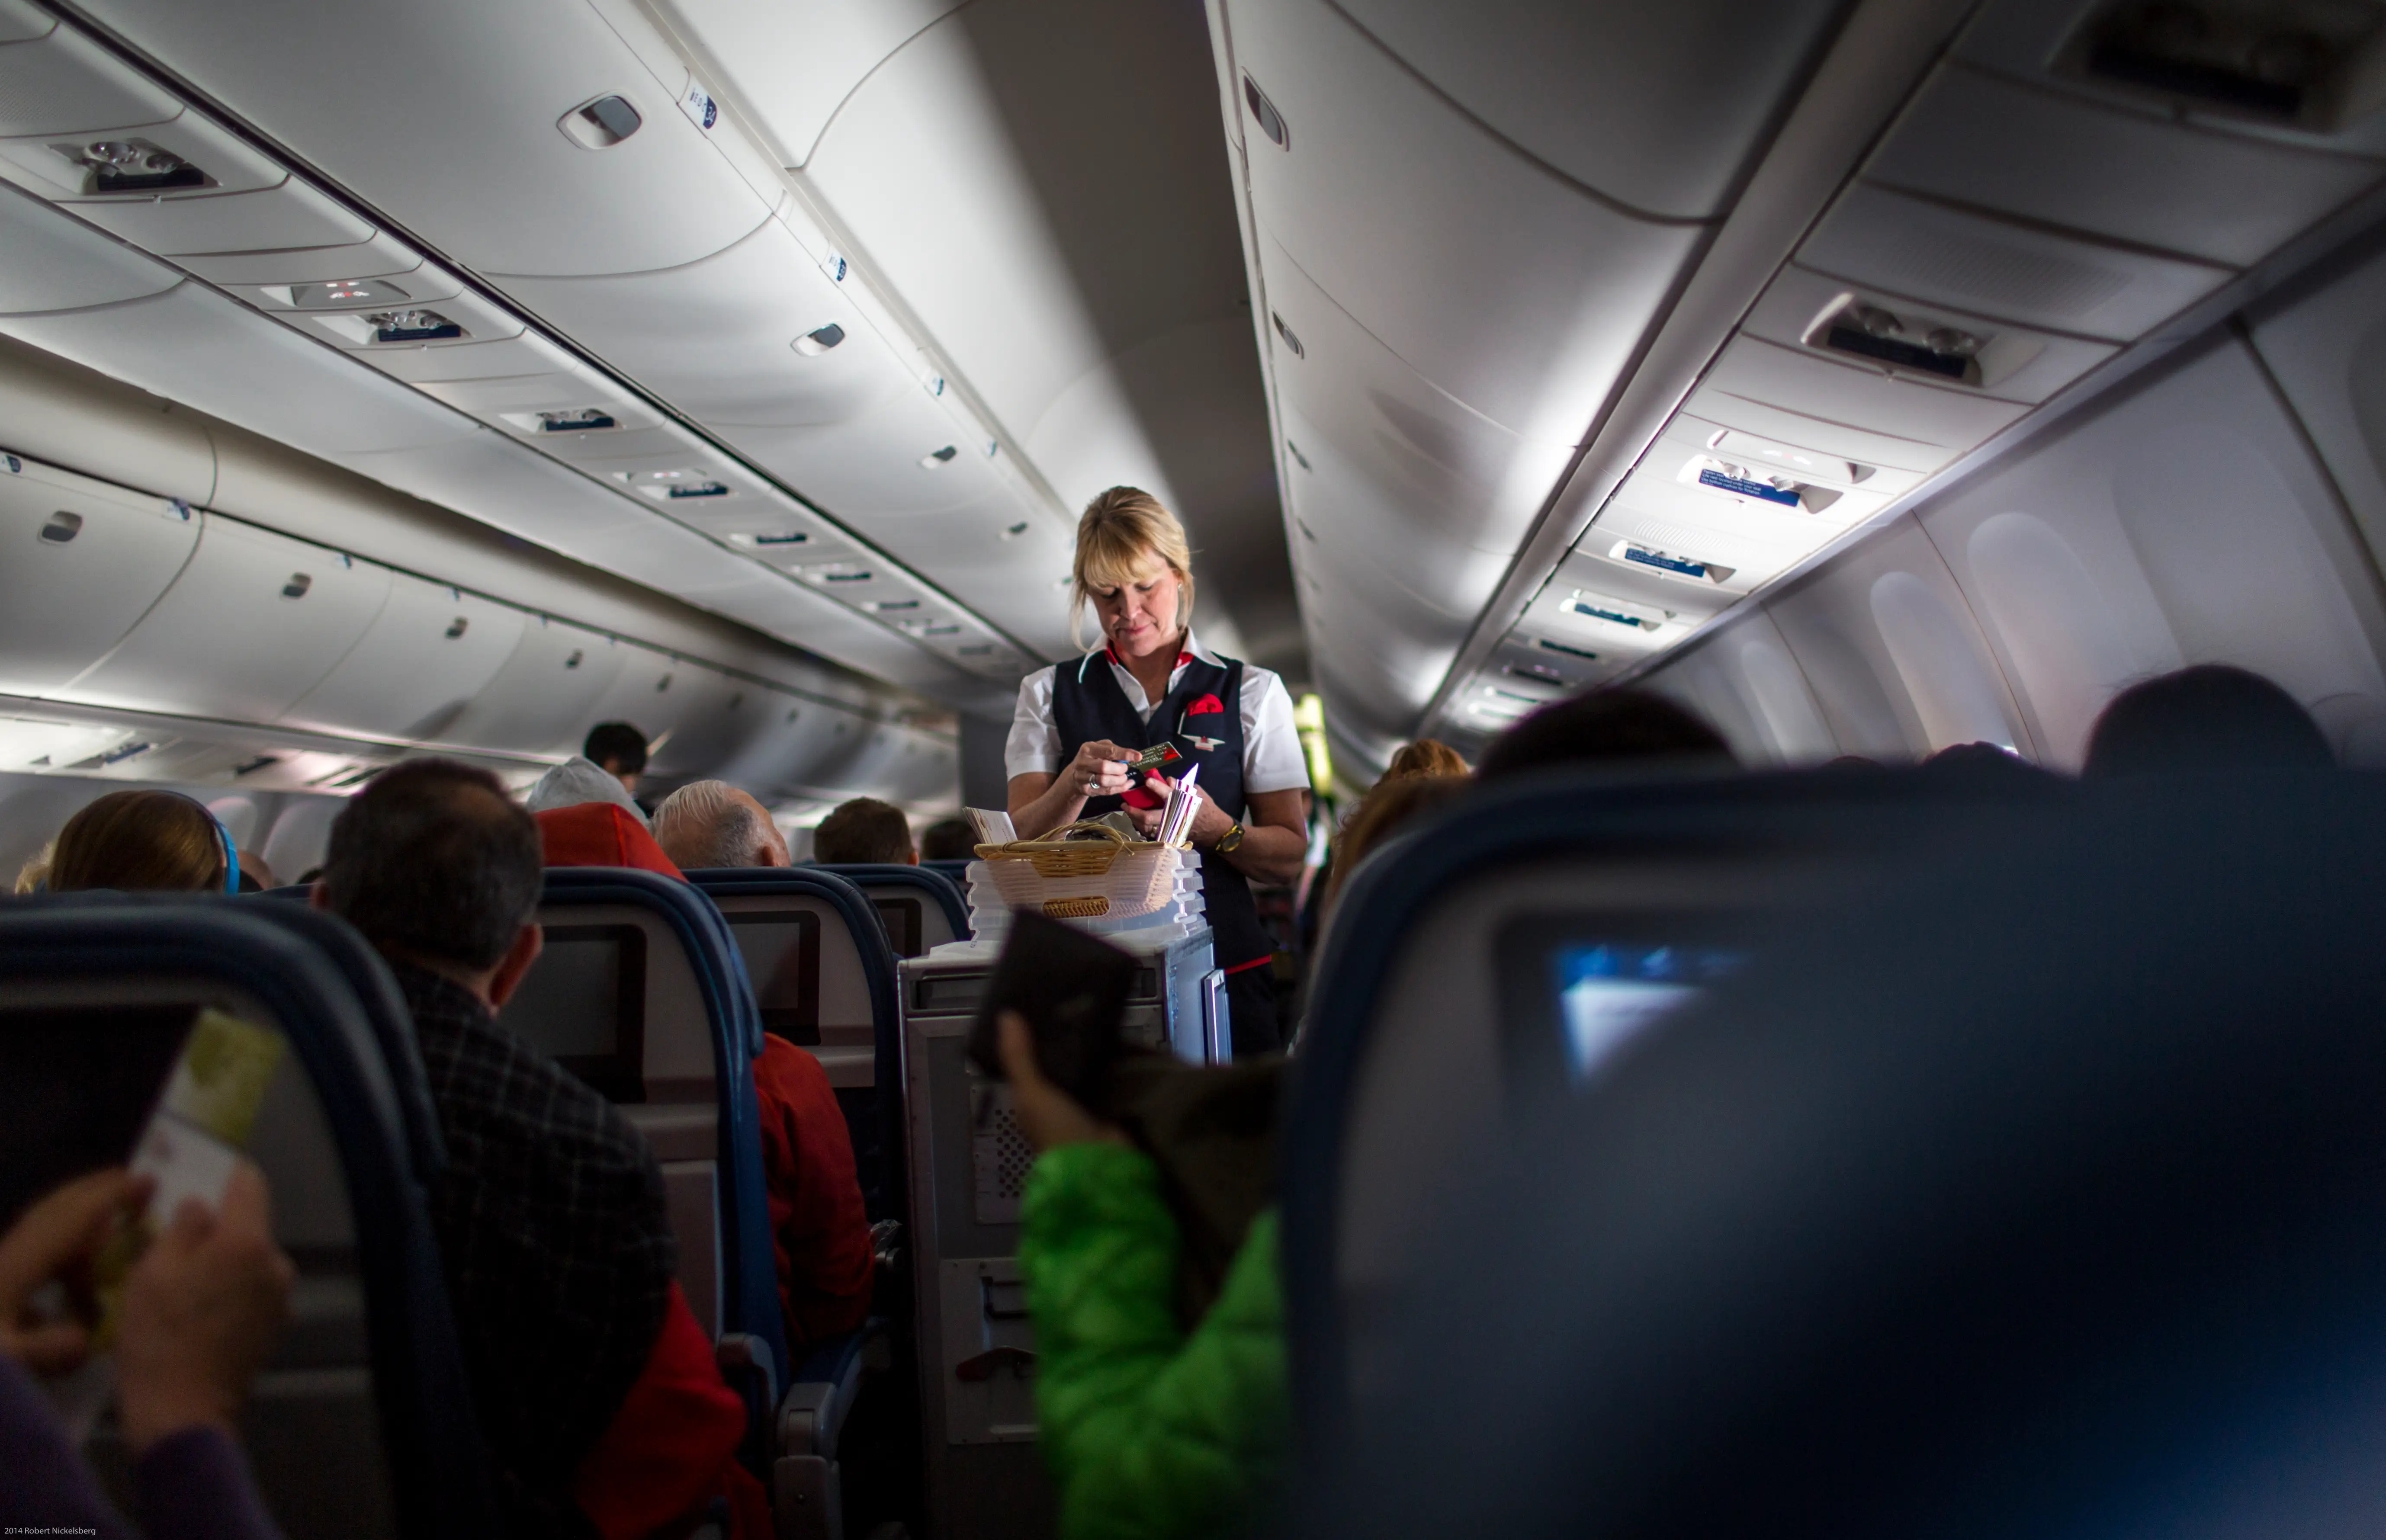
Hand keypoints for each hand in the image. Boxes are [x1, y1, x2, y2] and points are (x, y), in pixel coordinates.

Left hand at [0, 1168, 145, 1375]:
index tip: (146, 1181)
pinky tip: (68, 1297)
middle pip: (51, 1214)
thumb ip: (46, 1351)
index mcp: (12, 1270)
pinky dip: (59, 1264)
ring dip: (78, 1230)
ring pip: (40, 1238)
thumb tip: (86, 1340)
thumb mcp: (4, 1363)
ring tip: (111, 1240)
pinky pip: (31, 1265)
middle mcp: (4, 1265)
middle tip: (134, 1180)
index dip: (108, 1198)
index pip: (68, 1222)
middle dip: (93, 1192)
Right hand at [117, 1162, 292, 1453]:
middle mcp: (276, 1264)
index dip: (225, 1176)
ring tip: (182, 1290)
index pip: (249, 1184)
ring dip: (223, 1267)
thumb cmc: (159, 1336)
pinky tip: (199, 1316)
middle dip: (217, 1232)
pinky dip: (231, 1295)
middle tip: (175, 1248)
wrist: (182, 1411)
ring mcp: (281, 1298)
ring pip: (249, 1263)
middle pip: (248, 1228)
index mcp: (248, 1242)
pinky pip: (252, 1293)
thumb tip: (201, 1205)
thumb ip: (183, 1227)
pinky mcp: (276, 1327)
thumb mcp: (154, 1271)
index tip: (204, 1176)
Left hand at [996, 1012, 1126, 1152]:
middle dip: (1061, 1038)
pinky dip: (1106, 1056)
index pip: (1026, 1063)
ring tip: (1090, 1008)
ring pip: (1079, 1065)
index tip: (1038, 1005)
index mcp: (1029, 1101)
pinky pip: (1104, 1072)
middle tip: (1071, 1001)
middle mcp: (1053, 1100)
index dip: (1028, 1037)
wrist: (1099, 1162)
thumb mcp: (1031, 1092)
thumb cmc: (1057, 1129)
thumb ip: (1019, 1056)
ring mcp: (1081, 1101)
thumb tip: (1005, 1015)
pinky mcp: (1107, 1101)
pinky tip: (1112, 1033)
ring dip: (1085, 1045)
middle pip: (1054, 1062)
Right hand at [1064, 740, 1135, 802]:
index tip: (1138, 757)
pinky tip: (1127, 785)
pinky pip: (1105, 791)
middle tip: (1125, 769)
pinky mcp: (1086, 790)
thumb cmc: (1092, 758)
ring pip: (1103, 781)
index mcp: (1088, 749)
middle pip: (1104, 767)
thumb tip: (1132, 756)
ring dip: (1119, 780)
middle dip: (1119, 769)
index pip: (1108, 751)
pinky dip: (1119, 788)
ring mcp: (1082, 777)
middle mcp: (1083, 763)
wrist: (1074, 775)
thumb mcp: (1100, 748)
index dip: (1124, 754)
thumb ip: (1114, 749)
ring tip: (1125, 778)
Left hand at [1128, 772, 1211, 842]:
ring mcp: (1170, 829)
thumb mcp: (1197, 792)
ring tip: (1128, 811)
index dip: (1156, 787)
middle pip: (1149, 817)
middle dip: (1134, 810)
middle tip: (1125, 804)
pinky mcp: (1169, 835)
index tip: (1146, 781)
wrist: (1213, 828)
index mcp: (1181, 803)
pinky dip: (1142, 826)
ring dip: (1135, 819)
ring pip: (1147, 827)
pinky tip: (1137, 820)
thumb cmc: (1205, 807)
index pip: (1167, 794)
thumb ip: (1182, 785)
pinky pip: (1151, 832)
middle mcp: (1173, 817)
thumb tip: (1168, 780)